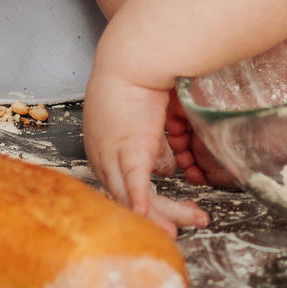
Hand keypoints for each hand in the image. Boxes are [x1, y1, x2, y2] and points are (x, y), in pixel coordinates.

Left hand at [85, 70, 207, 232]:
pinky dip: (142, 203)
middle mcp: (103, 157)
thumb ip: (157, 145)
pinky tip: (150, 217)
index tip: (171, 211)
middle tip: (183, 225)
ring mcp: (112, 156)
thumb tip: (168, 165)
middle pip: (130, 199)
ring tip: (177, 229)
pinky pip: (135, 184)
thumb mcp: (150, 120)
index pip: (126, 185)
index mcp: (106, 149)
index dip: (150, 201)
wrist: (132, 58)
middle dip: (162, 215)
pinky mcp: (128, 150)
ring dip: (161, 215)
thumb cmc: (140, 78)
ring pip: (134, 198)